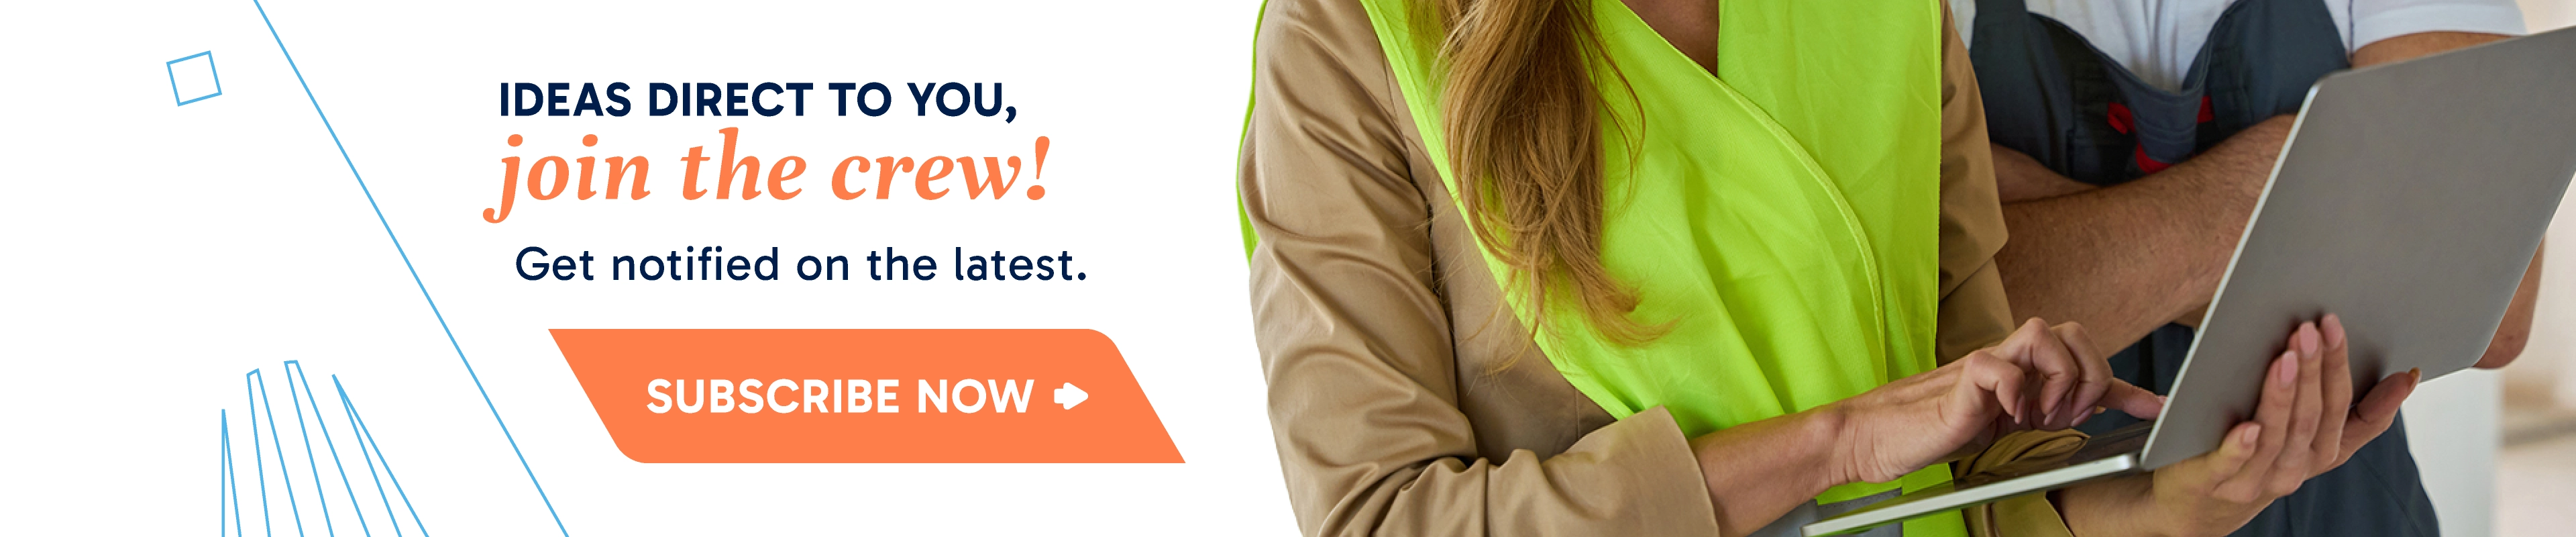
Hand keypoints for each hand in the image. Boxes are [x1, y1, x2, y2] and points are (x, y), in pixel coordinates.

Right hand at [1827, 319, 2162, 483]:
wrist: (1872, 437)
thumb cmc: (1928, 433)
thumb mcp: (2000, 431)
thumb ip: (2037, 419)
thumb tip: (2077, 422)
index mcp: (2021, 373)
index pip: (2083, 365)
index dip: (2126, 387)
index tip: (2156, 408)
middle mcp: (2008, 359)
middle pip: (2074, 332)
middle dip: (2088, 376)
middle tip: (2068, 416)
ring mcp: (1985, 364)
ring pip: (2044, 333)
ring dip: (2057, 379)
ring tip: (2037, 416)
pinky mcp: (1960, 378)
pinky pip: (2000, 365)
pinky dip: (2014, 391)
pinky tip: (2006, 416)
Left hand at [2064, 315, 2418, 536]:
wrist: (2201, 501)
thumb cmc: (2260, 455)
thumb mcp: (2314, 436)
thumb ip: (2361, 414)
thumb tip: (2410, 376)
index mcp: (2320, 452)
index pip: (2340, 406)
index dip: (2340, 366)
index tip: (2337, 327)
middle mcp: (2294, 468)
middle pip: (2310, 416)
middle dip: (2313, 370)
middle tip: (2311, 329)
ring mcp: (2255, 478)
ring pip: (2276, 434)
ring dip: (2282, 395)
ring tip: (2285, 357)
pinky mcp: (2214, 482)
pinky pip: (2230, 464)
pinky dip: (2241, 446)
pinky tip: (2247, 426)